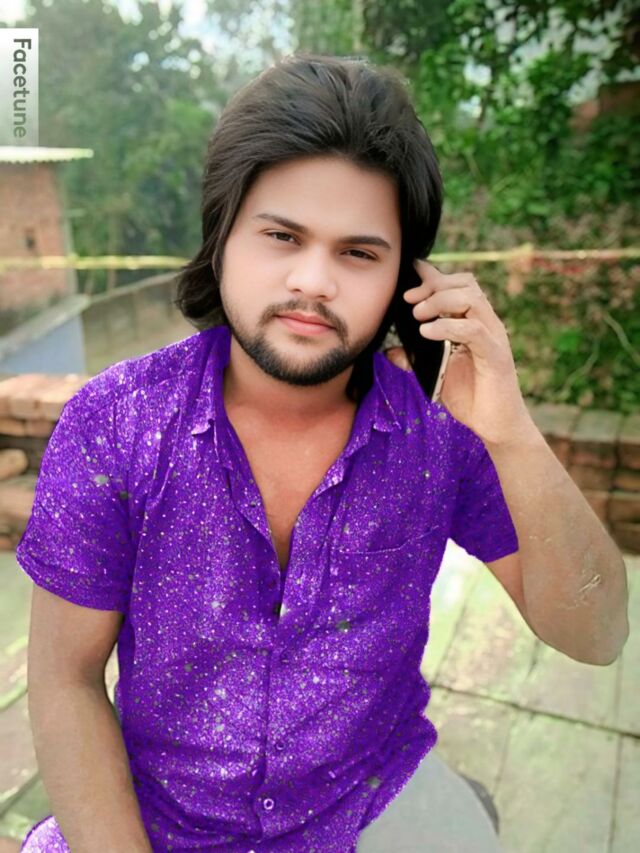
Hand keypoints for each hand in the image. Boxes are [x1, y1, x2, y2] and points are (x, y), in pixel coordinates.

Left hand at [385, 258, 536, 446]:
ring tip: (418, 316)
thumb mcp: (435, 375)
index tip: (410, 271)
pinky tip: (427, 332)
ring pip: (471, 299)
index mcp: (473, 323)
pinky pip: (473, 330)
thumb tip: (390, 351)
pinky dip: (448, 326)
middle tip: (409, 300)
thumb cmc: (470, 397)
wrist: (495, 425)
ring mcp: (493, 337)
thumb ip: (415, 359)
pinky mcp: (495, 355)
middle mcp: (486, 324)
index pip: (458, 286)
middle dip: (435, 285)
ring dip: (440, 301)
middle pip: (466, 284)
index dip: (434, 274)